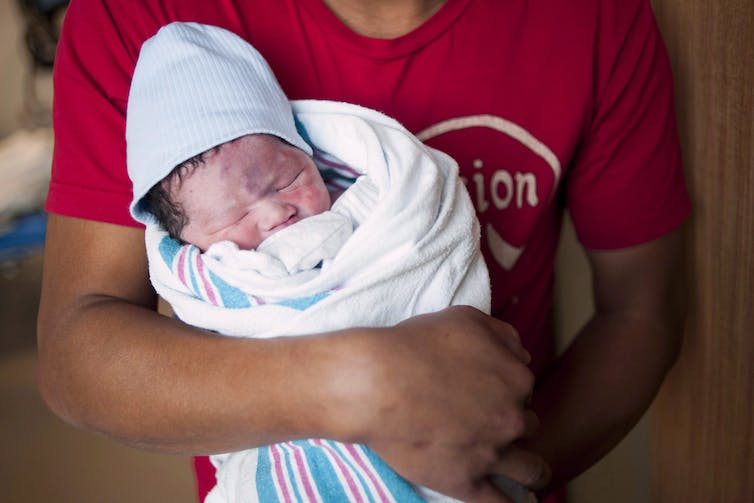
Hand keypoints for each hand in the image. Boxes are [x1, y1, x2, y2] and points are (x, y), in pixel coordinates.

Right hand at [334, 306, 549, 501]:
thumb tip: (522, 355)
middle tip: (486, 422)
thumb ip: (503, 336)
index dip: (505, 390)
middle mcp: (511, 417)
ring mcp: (491, 453)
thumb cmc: (414, 346)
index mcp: (516, 378)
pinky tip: (517, 502)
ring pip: (530, 469)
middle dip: (510, 423)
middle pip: (527, 425)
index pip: (525, 388)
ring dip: (530, 470)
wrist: (375, 383)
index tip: (486, 391)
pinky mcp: (466, 482)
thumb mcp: (466, 319)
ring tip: (525, 475)